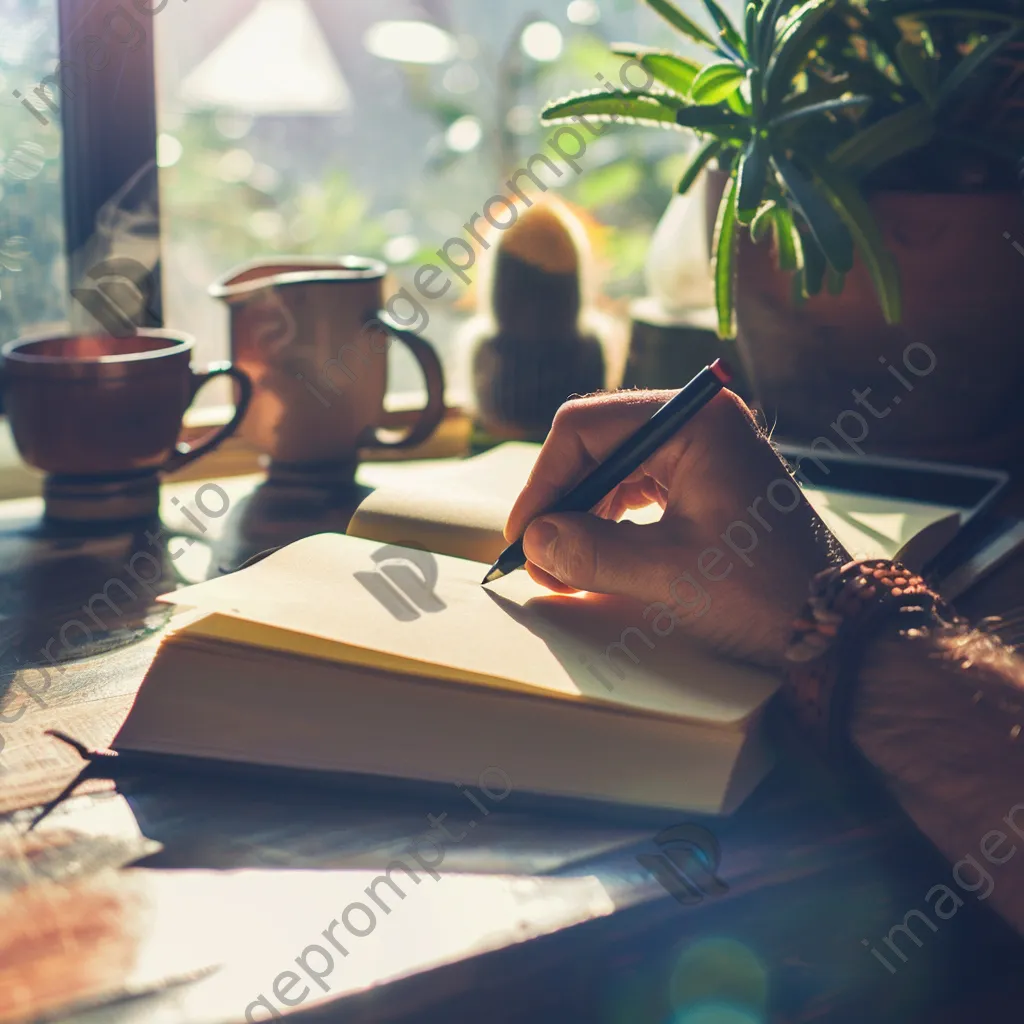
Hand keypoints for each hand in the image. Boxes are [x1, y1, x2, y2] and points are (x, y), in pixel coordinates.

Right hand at [504, 389, 842, 666]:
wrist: (834, 625)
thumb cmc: (766, 593)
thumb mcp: (668, 573)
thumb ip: (591, 552)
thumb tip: (535, 541)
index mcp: (697, 421)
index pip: (587, 427)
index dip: (545, 480)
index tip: (523, 533)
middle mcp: (700, 423)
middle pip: (597, 444)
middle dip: (561, 501)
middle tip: (536, 557)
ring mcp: (704, 450)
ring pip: (613, 468)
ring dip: (580, 514)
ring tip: (560, 566)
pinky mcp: (705, 480)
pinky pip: (638, 488)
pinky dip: (608, 521)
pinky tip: (591, 556)